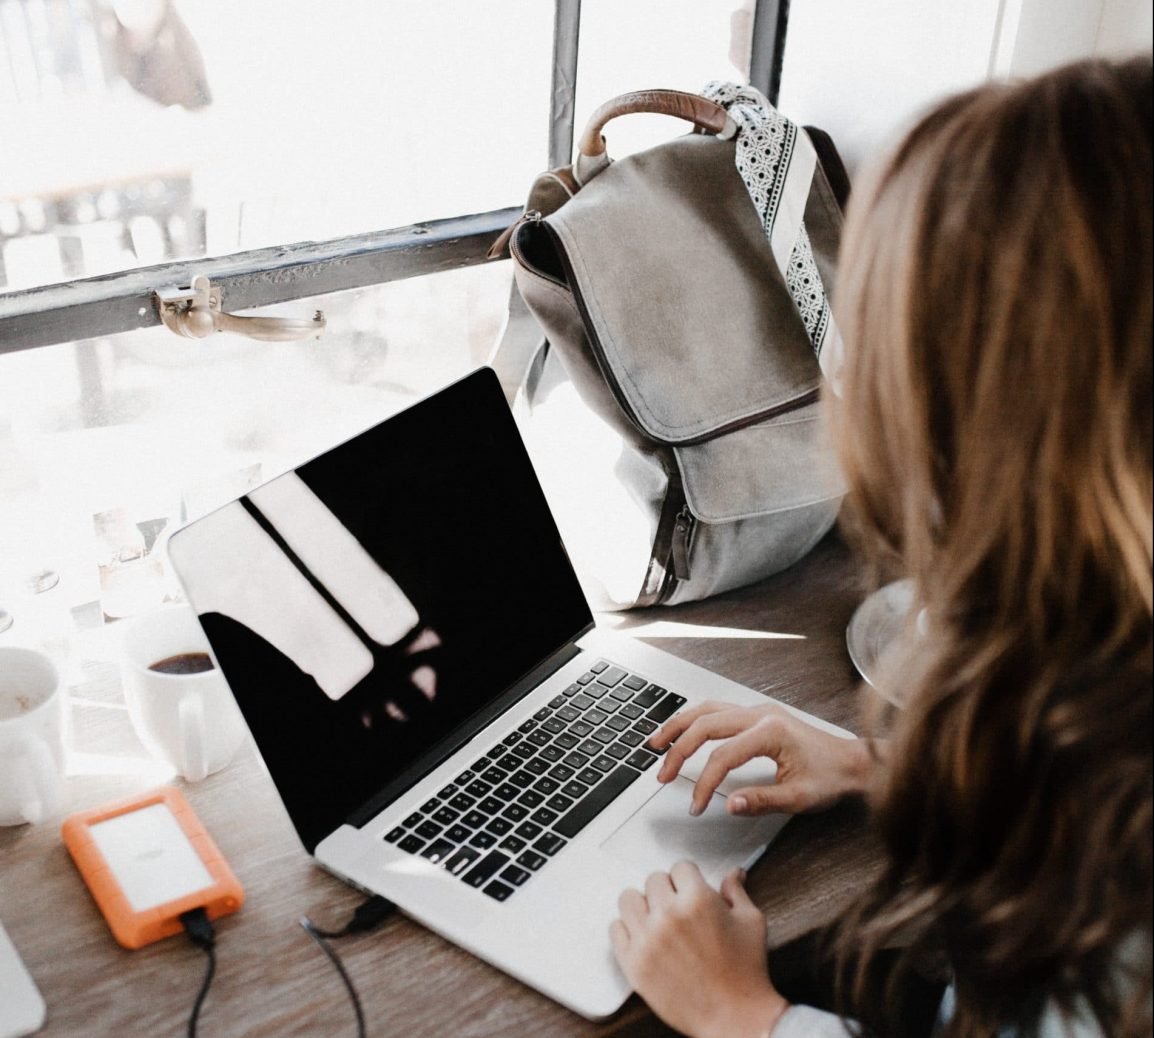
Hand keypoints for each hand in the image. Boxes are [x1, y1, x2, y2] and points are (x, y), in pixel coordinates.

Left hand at [610, 863, 787, 1037]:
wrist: (735, 1018)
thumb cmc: (746, 972)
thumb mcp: (750, 922)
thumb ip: (736, 892)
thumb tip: (734, 874)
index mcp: (698, 900)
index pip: (680, 867)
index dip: (689, 878)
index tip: (690, 889)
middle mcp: (668, 915)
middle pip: (653, 880)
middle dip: (668, 890)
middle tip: (678, 908)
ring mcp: (647, 939)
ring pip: (629, 899)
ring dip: (643, 905)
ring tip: (657, 919)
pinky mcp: (633, 963)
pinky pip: (615, 929)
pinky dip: (627, 930)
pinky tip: (644, 937)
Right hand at [651, 701, 874, 817]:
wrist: (853, 762)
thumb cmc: (832, 778)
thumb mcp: (799, 798)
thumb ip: (761, 800)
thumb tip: (729, 804)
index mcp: (770, 732)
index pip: (722, 756)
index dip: (704, 783)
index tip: (696, 805)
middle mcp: (760, 714)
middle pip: (705, 724)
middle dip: (678, 750)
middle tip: (662, 774)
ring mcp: (758, 711)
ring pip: (707, 709)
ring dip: (679, 726)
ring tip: (656, 743)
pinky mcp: (757, 714)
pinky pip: (717, 710)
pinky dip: (695, 720)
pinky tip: (683, 731)